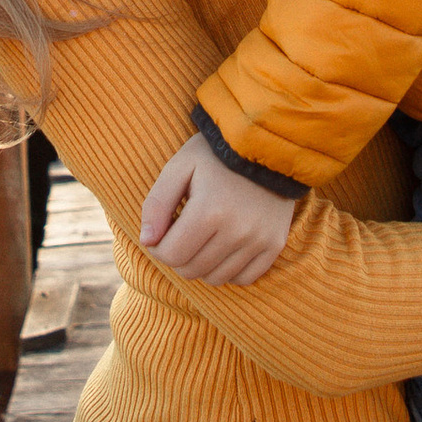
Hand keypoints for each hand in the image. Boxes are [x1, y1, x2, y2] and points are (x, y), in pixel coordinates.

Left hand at [138, 132, 296, 284]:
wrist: (267, 143)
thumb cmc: (215, 154)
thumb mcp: (179, 167)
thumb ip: (157, 204)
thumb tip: (147, 241)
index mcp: (209, 211)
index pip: (171, 255)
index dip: (158, 248)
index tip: (161, 233)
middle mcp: (237, 231)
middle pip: (191, 270)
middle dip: (178, 256)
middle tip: (181, 233)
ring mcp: (259, 240)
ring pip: (216, 278)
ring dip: (201, 265)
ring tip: (202, 239)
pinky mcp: (275, 244)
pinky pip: (244, 278)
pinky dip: (229, 270)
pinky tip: (223, 249)